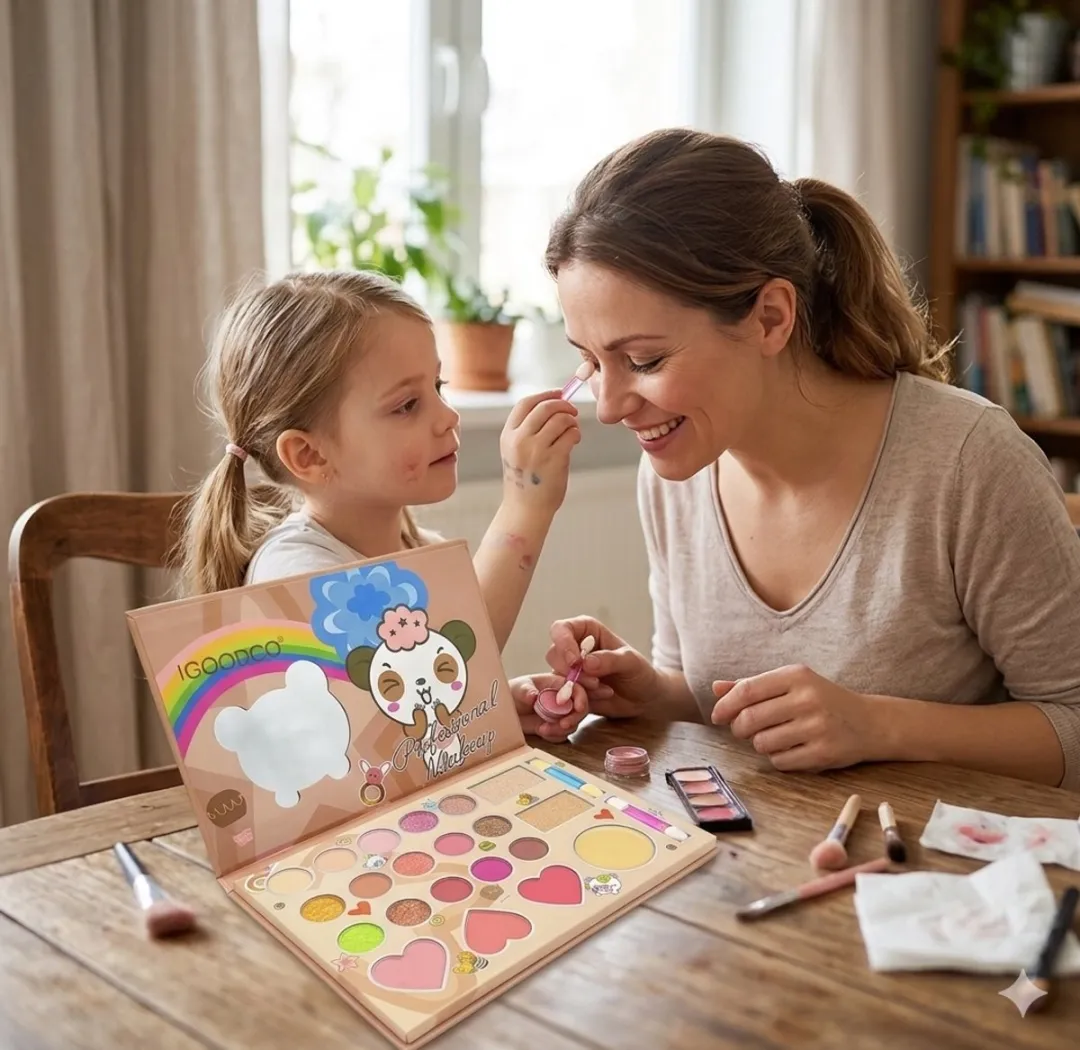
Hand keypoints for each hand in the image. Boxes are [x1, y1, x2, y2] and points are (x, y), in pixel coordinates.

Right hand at [500, 391, 580, 512]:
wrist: (526, 509)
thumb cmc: (526, 479)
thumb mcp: (516, 451)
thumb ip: (528, 429)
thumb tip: (556, 403)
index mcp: (508, 436)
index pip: (525, 403)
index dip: (545, 395)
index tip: (559, 394)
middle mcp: (520, 440)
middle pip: (545, 407)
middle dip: (563, 405)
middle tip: (572, 411)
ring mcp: (536, 450)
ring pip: (561, 419)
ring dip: (572, 421)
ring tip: (572, 430)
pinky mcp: (554, 460)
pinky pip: (571, 434)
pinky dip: (576, 433)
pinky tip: (575, 441)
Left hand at [510, 674, 588, 742]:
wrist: (505, 709)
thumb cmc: (514, 691)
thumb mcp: (519, 687)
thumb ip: (527, 691)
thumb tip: (533, 696)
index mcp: (559, 684)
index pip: (577, 689)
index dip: (581, 698)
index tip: (578, 707)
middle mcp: (563, 700)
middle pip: (580, 710)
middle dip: (574, 719)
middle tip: (563, 724)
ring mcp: (559, 715)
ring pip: (572, 725)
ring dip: (561, 730)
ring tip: (543, 729)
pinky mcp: (554, 728)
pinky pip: (561, 735)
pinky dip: (554, 736)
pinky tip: (541, 732)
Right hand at [546, 616, 657, 718]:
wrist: (643, 699)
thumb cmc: (639, 672)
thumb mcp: (631, 662)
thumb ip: (610, 659)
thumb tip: (586, 663)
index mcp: (586, 631)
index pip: (562, 629)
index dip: (563, 643)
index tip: (575, 661)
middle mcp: (574, 648)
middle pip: (554, 655)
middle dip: (571, 672)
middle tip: (595, 683)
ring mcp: (570, 671)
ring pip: (555, 677)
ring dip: (576, 688)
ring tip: (603, 691)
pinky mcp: (570, 691)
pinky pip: (562, 697)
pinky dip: (575, 702)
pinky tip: (592, 704)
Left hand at [710, 664, 881, 771]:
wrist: (870, 722)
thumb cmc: (822, 700)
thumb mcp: (791, 684)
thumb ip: (753, 685)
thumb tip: (715, 688)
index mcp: (797, 676)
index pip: (747, 690)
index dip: (726, 706)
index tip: (718, 716)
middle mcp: (808, 698)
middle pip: (750, 719)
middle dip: (739, 728)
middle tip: (743, 730)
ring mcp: (818, 726)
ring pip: (762, 743)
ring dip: (759, 744)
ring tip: (773, 737)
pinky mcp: (824, 752)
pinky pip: (781, 761)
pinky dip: (777, 759)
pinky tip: (790, 749)